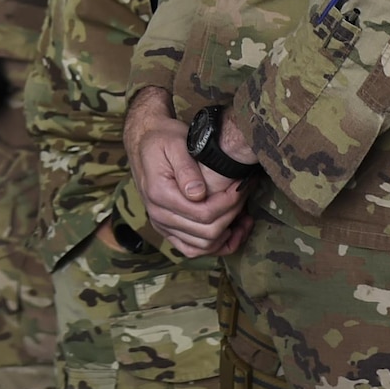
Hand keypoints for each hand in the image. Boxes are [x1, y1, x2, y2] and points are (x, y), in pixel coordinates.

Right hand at [123, 87, 250, 257]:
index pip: (204, 213)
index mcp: (160, 194)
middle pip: (207, 233)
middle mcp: (158, 215)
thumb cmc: (163, 139)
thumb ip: (186, 169)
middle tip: (245, 194)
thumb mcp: (175, 143)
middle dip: (232, 215)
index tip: (242, 186)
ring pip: (202, 246)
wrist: (144, 142)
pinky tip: (232, 231)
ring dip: (228, 235)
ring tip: (244, 216)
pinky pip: (192, 249)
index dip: (229, 203)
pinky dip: (215, 246)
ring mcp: (162, 225)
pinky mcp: (167, 229)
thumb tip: (198, 194)